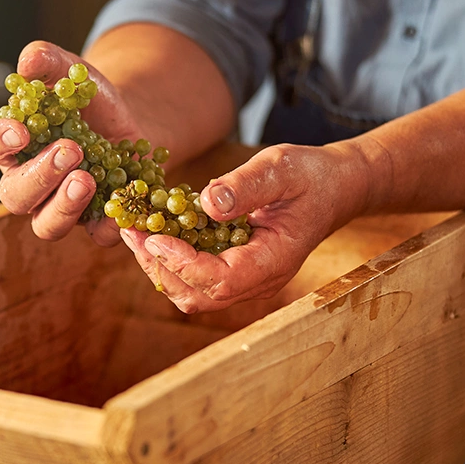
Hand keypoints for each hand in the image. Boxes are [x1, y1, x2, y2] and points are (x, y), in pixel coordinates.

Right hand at [0, 41, 145, 245]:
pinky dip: (108, 225)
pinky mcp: (95, 223)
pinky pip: (97, 235)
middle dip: (39, 176)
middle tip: (69, 151)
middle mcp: (28, 183)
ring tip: (87, 179)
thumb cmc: (89, 100)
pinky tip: (120, 206)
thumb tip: (28, 62)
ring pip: (47, 225)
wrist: (133, 124)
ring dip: (64, 205)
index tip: (19, 132)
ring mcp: (59, 208)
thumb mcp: (73, 72)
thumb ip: (48, 63)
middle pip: (14, 196)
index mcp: (11, 146)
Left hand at [119, 144, 357, 312]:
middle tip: (130, 232)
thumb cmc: (312, 176)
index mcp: (273, 262)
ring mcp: (245, 280)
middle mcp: (257, 282)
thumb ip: (247, 185)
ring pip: (192, 293)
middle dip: (159, 268)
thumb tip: (206, 203)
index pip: (221, 281)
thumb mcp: (282, 167)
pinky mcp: (233, 270)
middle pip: (198, 296)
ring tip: (134, 231)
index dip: (184, 264)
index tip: (154, 237)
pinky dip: (170, 259)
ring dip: (159, 266)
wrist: (334, 188)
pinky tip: (153, 230)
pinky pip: (196, 278)